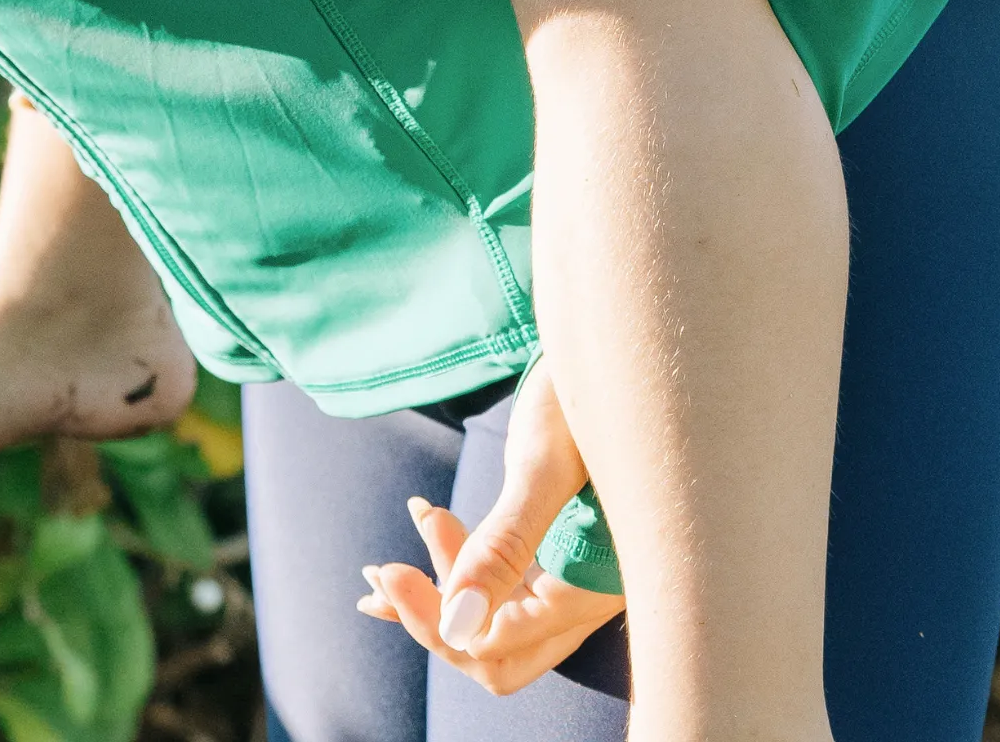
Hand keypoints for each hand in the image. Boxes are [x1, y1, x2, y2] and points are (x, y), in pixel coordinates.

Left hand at [356, 360, 623, 692]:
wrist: (615, 348)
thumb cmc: (589, 395)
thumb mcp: (544, 466)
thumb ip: (504, 547)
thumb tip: (456, 625)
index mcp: (595, 587)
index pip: (501, 643)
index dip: (437, 618)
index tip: (386, 573)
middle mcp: (589, 595)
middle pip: (500, 651)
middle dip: (436, 619)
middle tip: (384, 574)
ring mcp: (573, 576)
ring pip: (494, 620)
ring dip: (440, 592)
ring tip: (385, 561)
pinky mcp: (555, 552)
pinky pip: (500, 589)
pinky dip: (456, 572)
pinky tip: (416, 544)